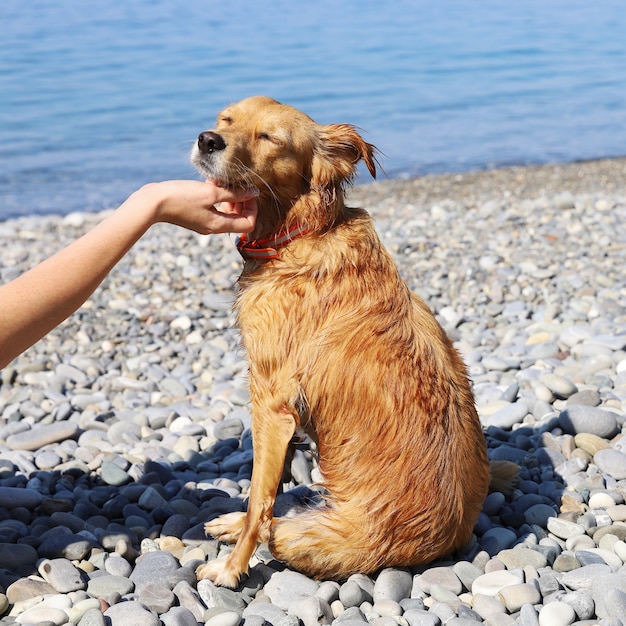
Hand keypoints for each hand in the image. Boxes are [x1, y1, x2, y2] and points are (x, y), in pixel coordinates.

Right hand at [137, 180, 258, 233]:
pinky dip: (216, 195)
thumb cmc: (181, 197)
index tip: (248, 192)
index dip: (252, 208)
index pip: (248, 224)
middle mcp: (213, 226)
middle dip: (241, 201)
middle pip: (238, 218)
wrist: (152, 202)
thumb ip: (233, 193)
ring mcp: (204, 221)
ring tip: (221, 181)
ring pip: (226, 211)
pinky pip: (213, 206)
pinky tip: (210, 182)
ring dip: (228, 196)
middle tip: (236, 185)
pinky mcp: (195, 214)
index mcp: (219, 225)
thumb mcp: (210, 193)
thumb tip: (253, 192)